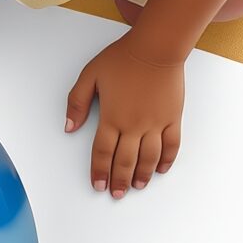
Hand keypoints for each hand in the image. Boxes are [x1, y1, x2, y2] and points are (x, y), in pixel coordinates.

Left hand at [64, 35, 185, 196]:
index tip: (98, 185)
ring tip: (137, 186)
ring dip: (142, 175)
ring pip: (148, 158)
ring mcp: (155, 123)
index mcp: (111, 117)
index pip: (102, 153)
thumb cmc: (124, 58)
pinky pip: (171, 145)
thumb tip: (69, 127)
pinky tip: (161, 169)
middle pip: (125, 161)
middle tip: (117, 194)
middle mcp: (134, 125)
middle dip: (120, 181)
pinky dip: (166, 160)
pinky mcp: (172, 118)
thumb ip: (77, 102)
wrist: (156, 48)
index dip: (99, 172)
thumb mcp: (90, 75)